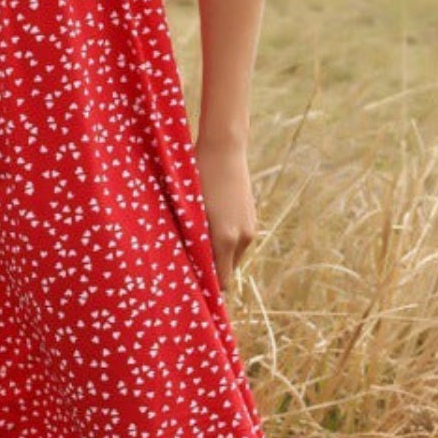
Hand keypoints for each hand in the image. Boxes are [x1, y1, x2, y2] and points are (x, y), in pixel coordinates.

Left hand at [193, 136, 257, 291]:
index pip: (220, 281)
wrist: (224, 149)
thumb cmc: (198, 177)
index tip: (190, 287)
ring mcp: (250, 228)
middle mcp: (242, 238)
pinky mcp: (252, 219)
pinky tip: (209, 224)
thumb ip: (190, 240)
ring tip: (196, 240)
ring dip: (217, 254)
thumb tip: (186, 265)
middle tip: (188, 264)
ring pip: (232, 256)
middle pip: (227, 271)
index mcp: (225, 238)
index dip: (206, 287)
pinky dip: (225, 241)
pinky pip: (238, 241)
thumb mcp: (189, 210)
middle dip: (210, 271)